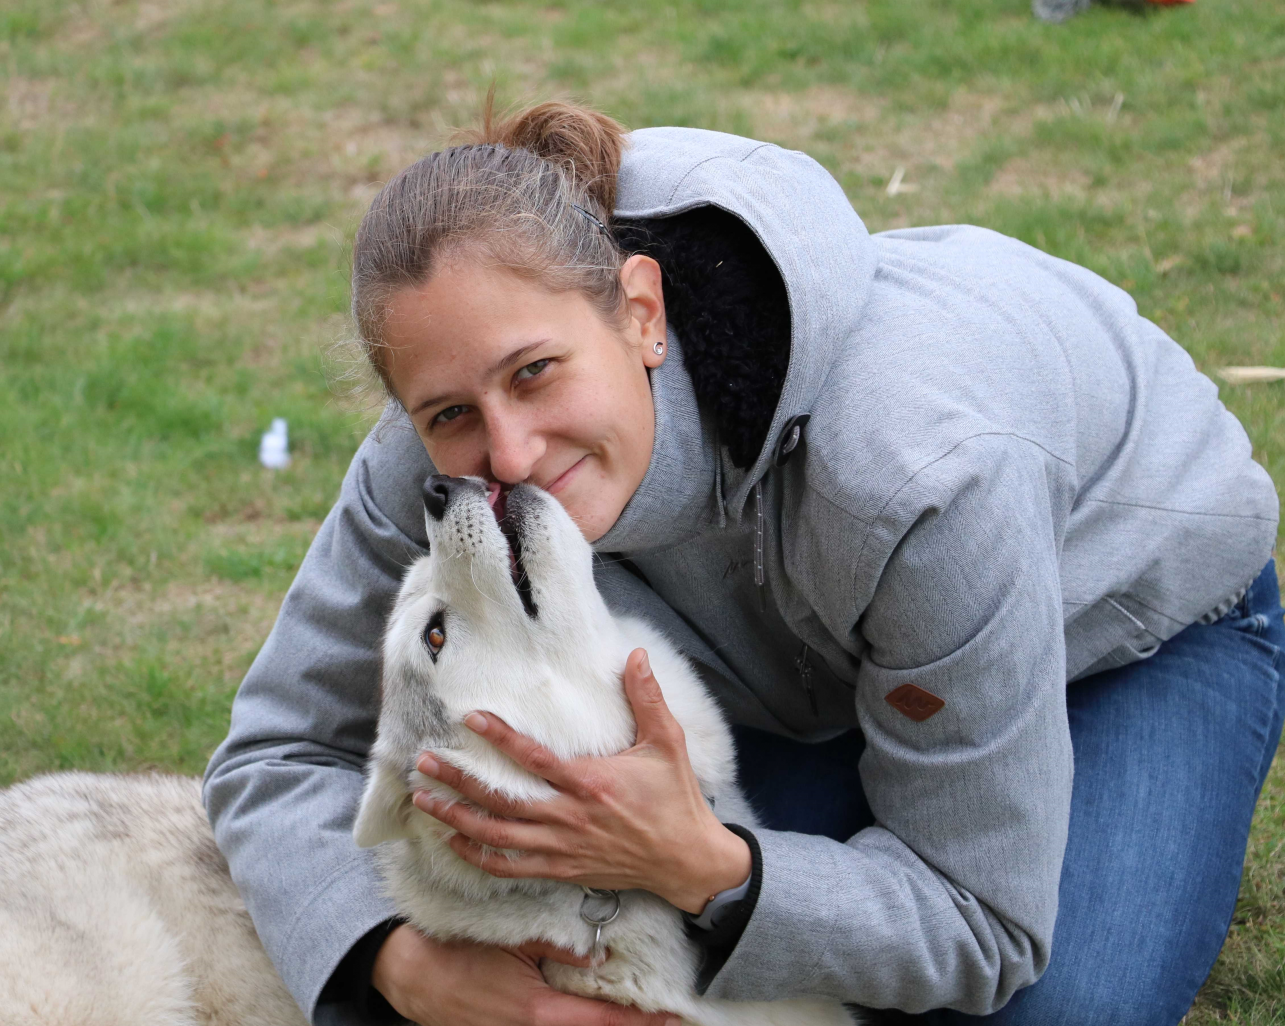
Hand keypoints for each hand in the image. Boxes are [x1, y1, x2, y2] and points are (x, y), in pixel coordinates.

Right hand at [371, 924, 680, 1025]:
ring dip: (602, 1024)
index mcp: (538, 1012)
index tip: (673, 1017)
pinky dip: (576, 1024)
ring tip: (636, 1016)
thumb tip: (599, 951)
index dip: (641, 1022)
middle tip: (664, 1017)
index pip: (602, 1021)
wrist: (410, 974)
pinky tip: (591, 1013)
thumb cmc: (458, 952)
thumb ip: (558, 946)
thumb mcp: (513, 938)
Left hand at [411, 648, 750, 912]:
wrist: (687, 860)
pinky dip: (478, 856)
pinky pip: (510, 867)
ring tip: (424, 799)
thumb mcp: (667, 743)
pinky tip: (454, 841)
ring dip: (456, 817)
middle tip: (424, 763)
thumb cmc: (676, 798)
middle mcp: (570, 818)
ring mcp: (562, 848)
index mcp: (591, 783)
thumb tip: (635, 654)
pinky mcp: (562, 869)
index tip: (470, 718)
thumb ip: (647, 698)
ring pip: (497, 836)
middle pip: (501, 801)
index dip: (500, 738)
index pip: (534, 759)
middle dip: (459, 781)